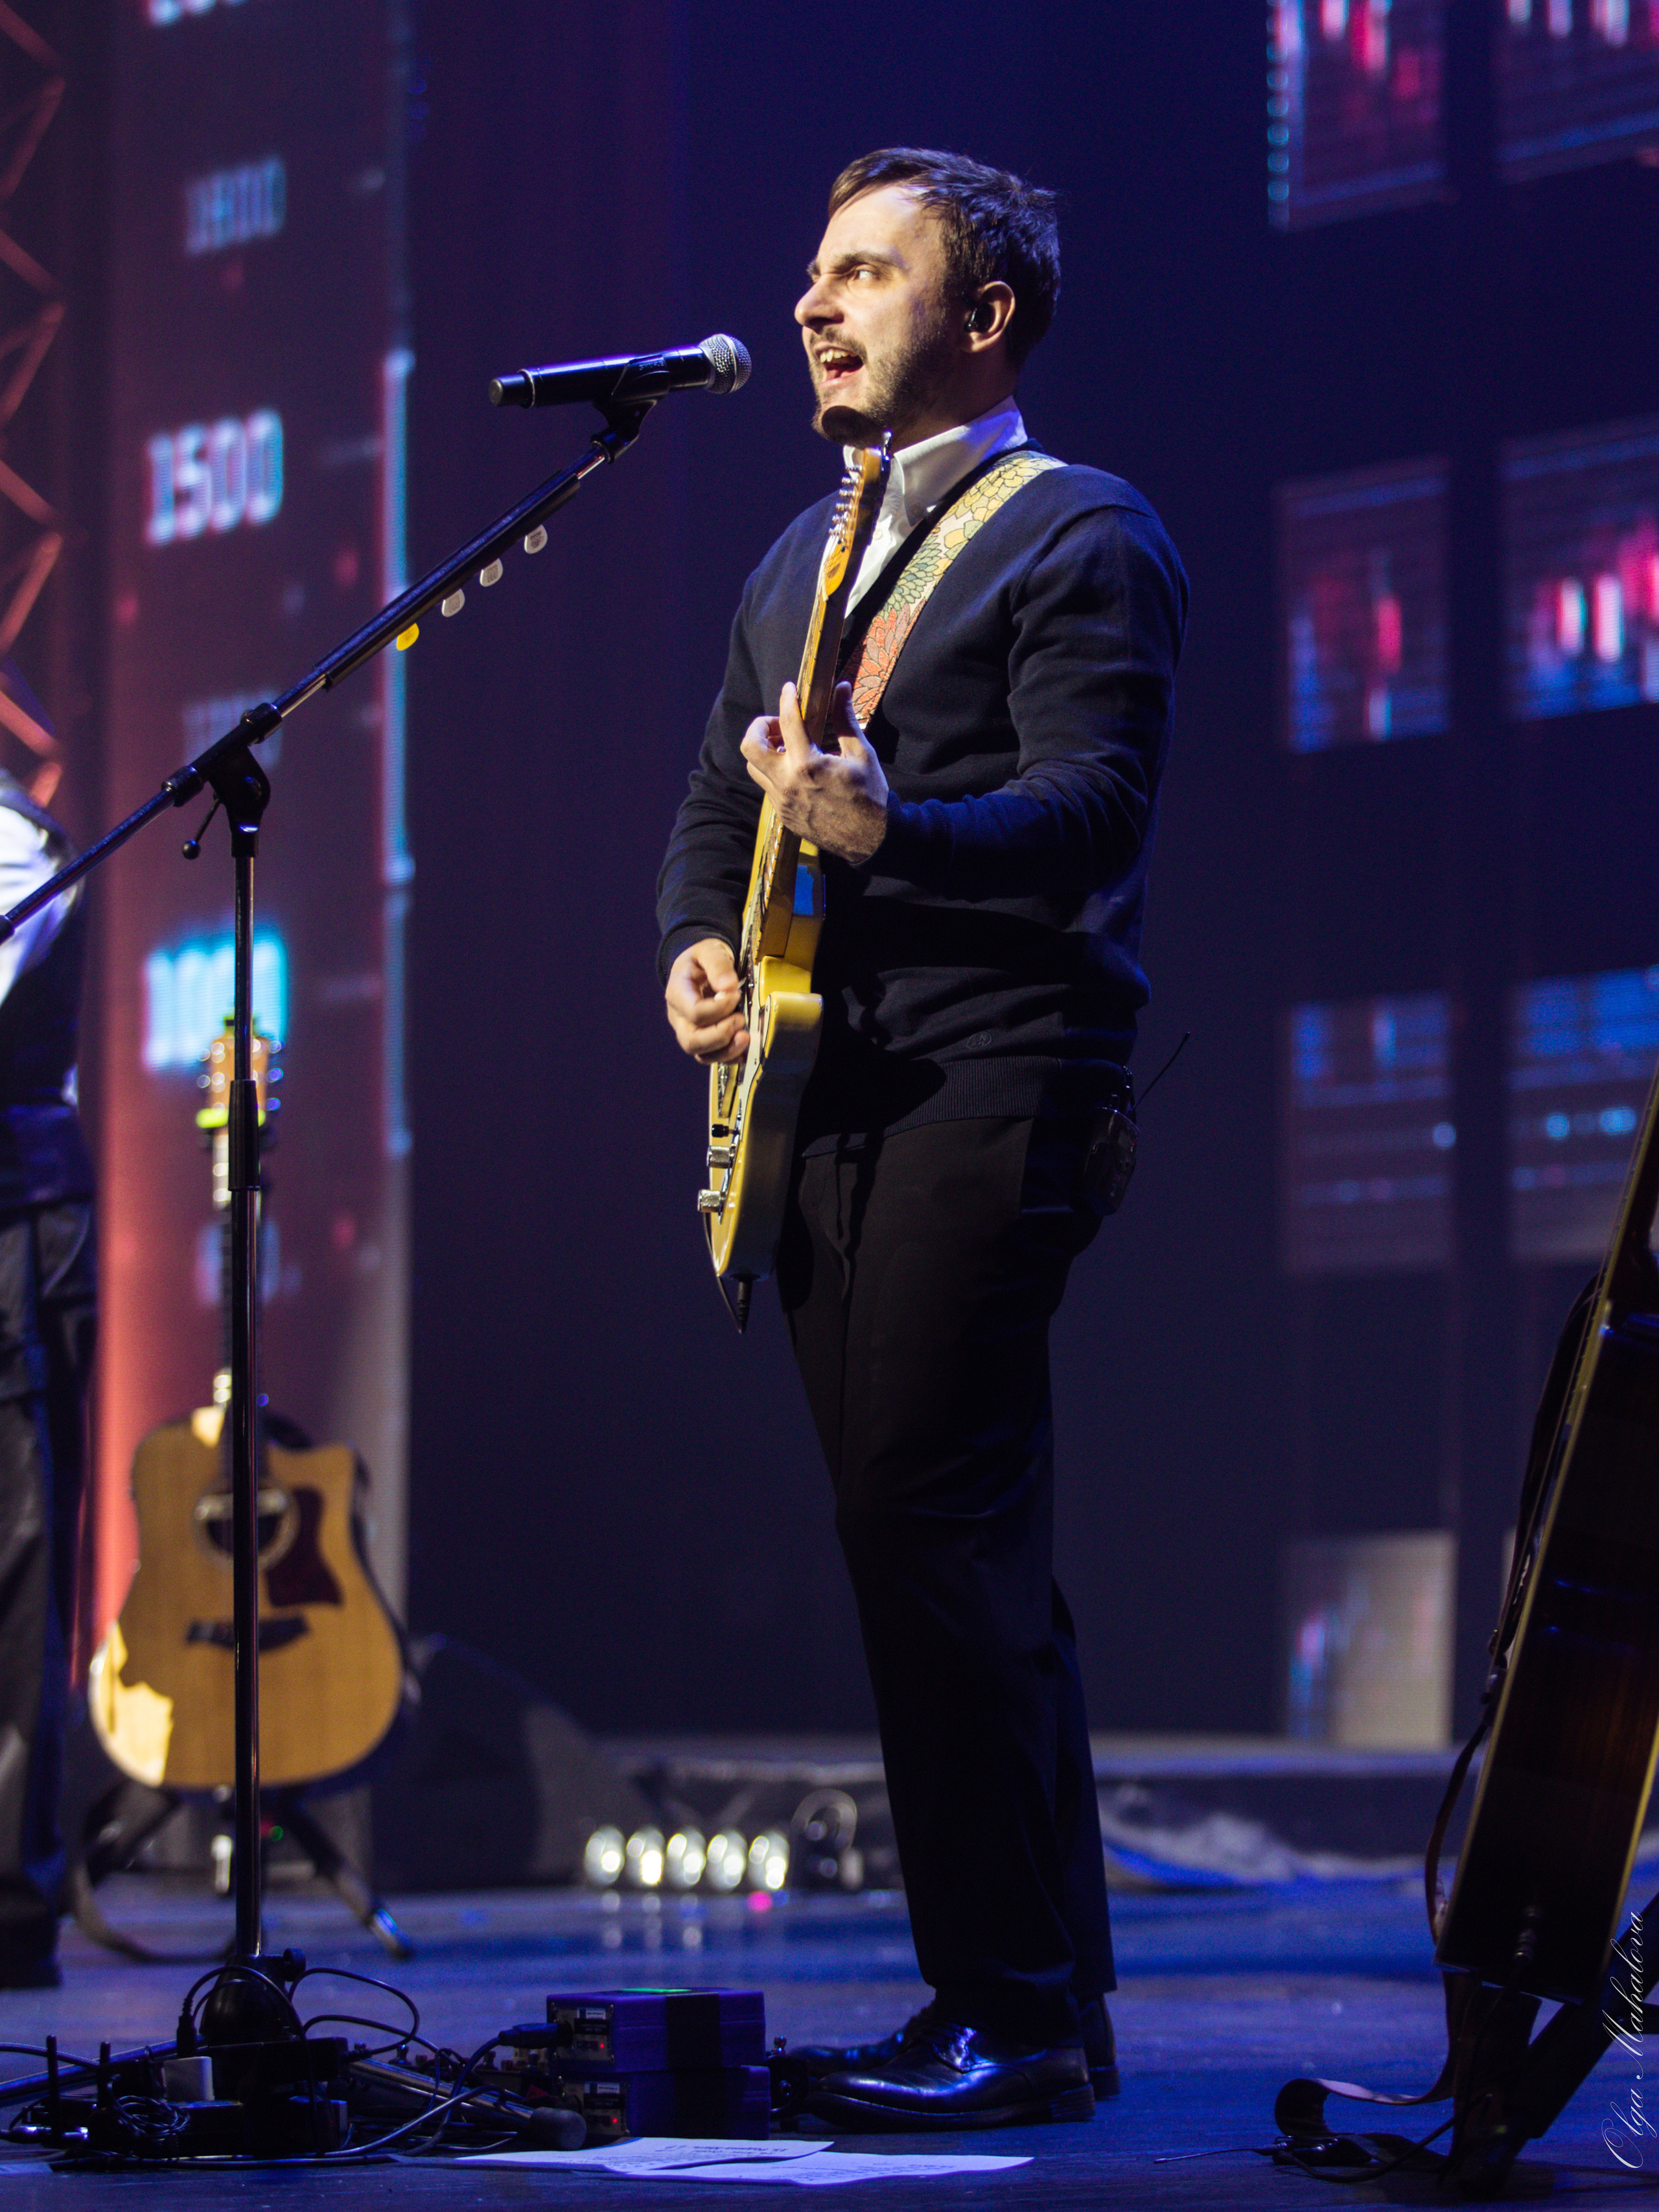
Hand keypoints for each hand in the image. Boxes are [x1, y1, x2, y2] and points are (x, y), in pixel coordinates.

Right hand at [665, 937, 748, 1065]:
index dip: (719, 1008)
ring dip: (726, 1051)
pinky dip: (730, 1056)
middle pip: (692, 1041)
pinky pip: (712, 1057)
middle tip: (740, 1020)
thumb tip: (729, 987)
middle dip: (720, 1036)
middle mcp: (679, 1017)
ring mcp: (689, 1030)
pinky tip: (745, 1049)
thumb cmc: (703, 958)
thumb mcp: (709, 950)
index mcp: (677, 993)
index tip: (736, 994)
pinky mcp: (703, 1039)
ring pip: (701, 1054)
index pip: (694, 1012)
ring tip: (745, 1037)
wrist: (700, 965)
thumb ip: (718, 965)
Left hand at [740, 679, 888, 863]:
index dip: (787, 698)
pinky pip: (768, 787)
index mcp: (808, 764)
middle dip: (759, 727)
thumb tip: (841, 687)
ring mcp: (782, 801)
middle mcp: (787, 783)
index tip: (790, 688)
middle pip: (750, 747)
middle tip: (780, 725)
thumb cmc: (870, 794)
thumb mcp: (861, 753)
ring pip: (754, 768)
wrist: (871, 840)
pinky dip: (775, 771)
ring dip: (765, 751)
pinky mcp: (783, 814)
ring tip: (788, 746)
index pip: (788, 721)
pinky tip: (797, 769)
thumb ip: (845, 719)